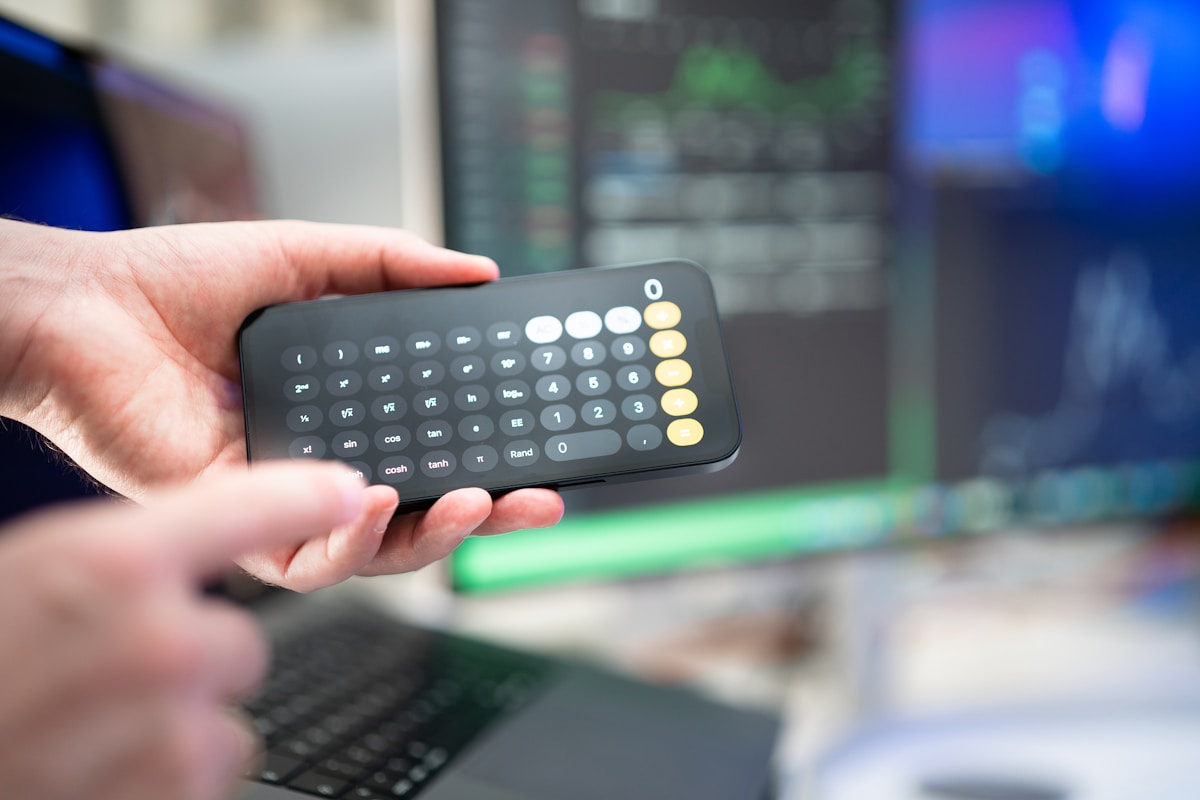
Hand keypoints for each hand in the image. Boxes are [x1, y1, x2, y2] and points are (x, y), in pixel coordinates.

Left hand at [0, 218, 562, 590]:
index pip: (433, 443)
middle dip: (486, 513)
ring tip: (472, 501)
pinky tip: (376, 500)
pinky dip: (347, 543)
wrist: (83, 304)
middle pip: (419, 510)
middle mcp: (318, 457)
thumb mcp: (310, 256)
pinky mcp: (233, 520)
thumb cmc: (179, 281)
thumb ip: (394, 266)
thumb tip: (480, 272)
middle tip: (538, 499)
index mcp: (343, 406)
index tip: (542, 446)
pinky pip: (302, 560)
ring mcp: (278, 495)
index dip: (491, 453)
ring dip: (431, 537)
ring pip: (372, 550)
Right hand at [0, 461, 367, 799]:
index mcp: (106, 564)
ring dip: (179, 726)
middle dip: (191, 661)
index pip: (247, 508)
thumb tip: (177, 564)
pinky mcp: (174, 796)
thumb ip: (115, 566)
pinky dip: (167, 779)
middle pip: (242, 641)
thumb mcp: (25, 579)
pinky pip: (207, 773)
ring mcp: (171, 728)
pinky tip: (100, 772)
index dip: (304, 495)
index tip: (349, 490)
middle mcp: (157, 641)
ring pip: (226, 718)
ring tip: (94, 733)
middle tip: (111, 677)